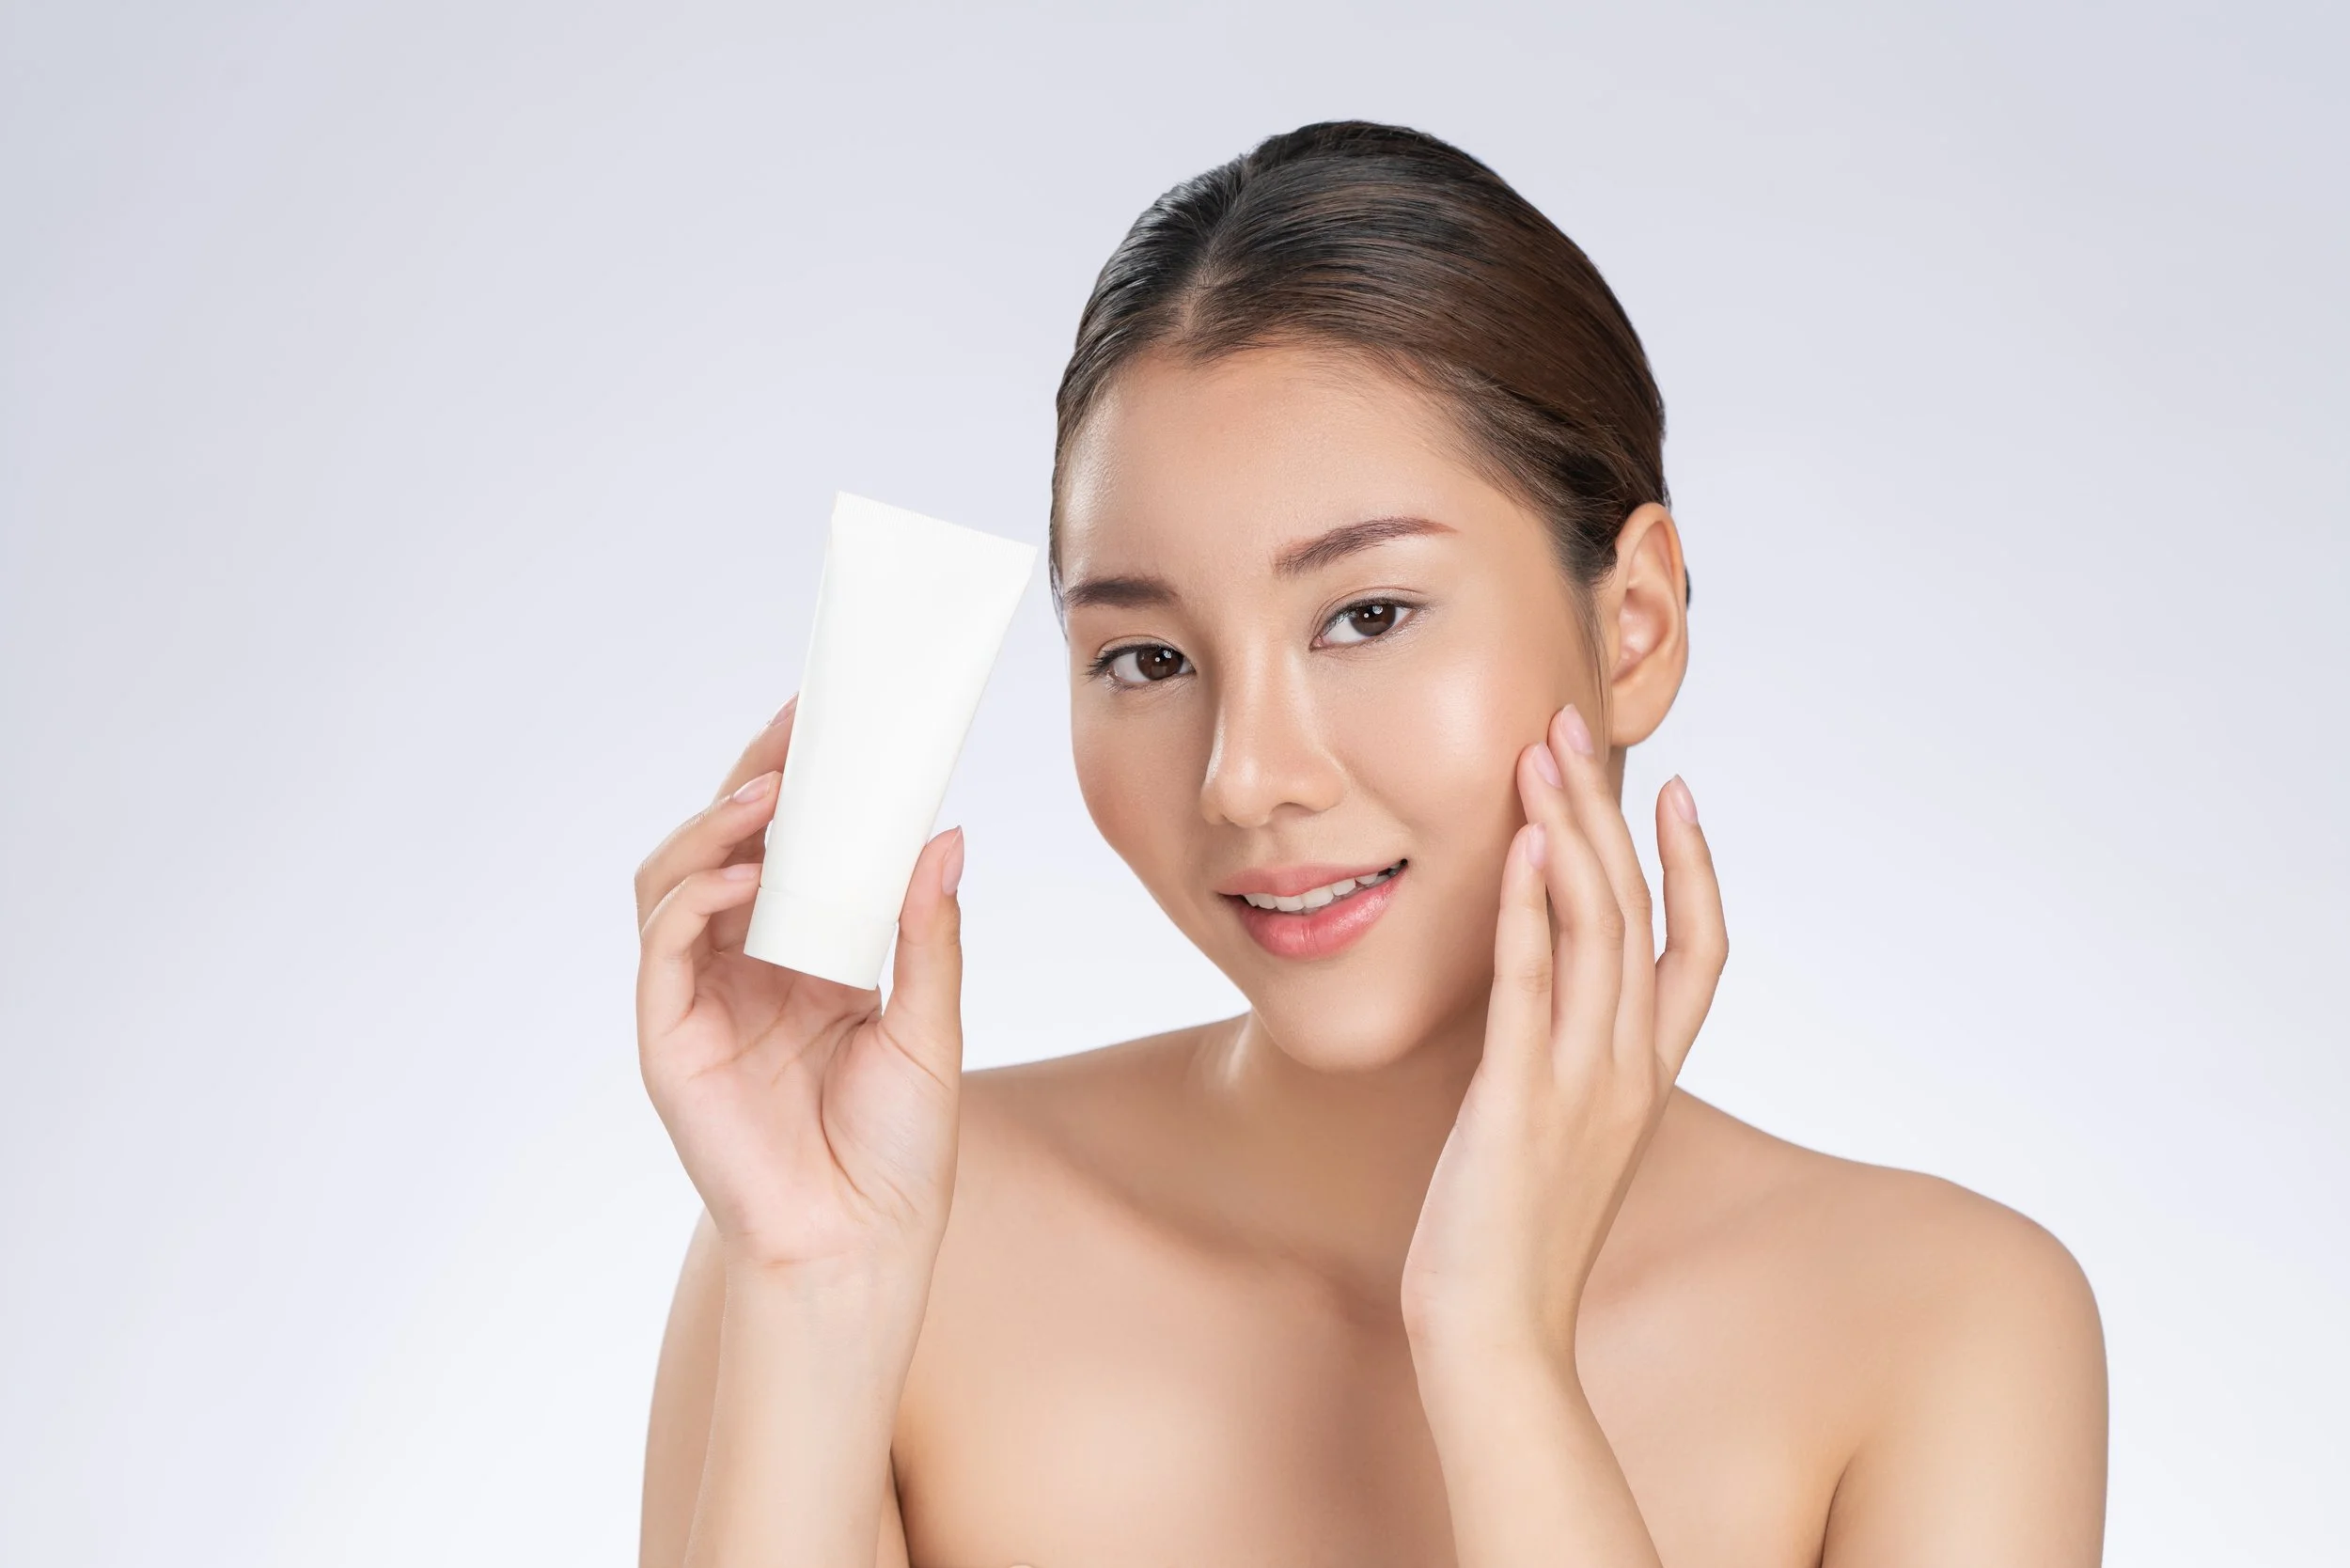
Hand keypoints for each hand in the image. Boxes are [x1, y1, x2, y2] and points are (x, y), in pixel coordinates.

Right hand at [634, 698, 966, 1285]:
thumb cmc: (896, 1151)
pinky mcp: (668, 1039)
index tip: (825, 726)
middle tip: (794, 732)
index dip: (797, 790)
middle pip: (722, 851)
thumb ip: (928, 933)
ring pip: (675, 883)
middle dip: (751, 784)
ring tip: (766, 795)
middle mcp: (742, 972)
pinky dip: (691, 897)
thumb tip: (945, 837)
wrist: (861, 1245)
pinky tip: (738, 873)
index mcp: (803, 962)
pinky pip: (662, 948)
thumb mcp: (931, 1025)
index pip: (786, 854)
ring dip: (713, 830)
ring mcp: (698, 1003)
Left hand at [1400, 699, 1727, 1372]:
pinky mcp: (1518, 1105)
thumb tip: (1537, 1001)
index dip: (1694, 867)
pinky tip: (1513, 849)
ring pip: (1596, 934)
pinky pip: (1531, 988)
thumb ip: (1564, 1065)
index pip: (1701, 952)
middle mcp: (1628, 1073)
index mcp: (1645, 1080)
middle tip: (1573, 727)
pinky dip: (1526, 912)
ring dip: (1567, 835)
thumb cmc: (1512, 1241)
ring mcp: (1580, 1087)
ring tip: (1542, 754)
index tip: (1673, 790)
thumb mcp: (1558, 1138)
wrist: (1494, 1340)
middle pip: (1640, 915)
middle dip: (1608, 814)